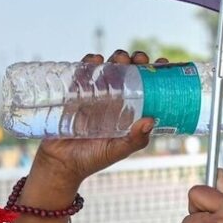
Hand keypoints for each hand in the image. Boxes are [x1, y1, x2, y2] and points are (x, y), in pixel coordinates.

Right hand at [32, 50, 166, 185]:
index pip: (145, 87)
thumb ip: (135, 140)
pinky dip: (89, 62)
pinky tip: (96, 60)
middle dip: (135, 60)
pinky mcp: (75, 92)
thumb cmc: (91, 158)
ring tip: (119, 59)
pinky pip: (83, 72)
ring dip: (116, 59)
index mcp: (128, 111)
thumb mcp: (117, 150)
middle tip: (138, 59)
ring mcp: (94, 94)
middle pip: (128, 72)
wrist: (60, 163)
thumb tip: (150, 121)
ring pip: (108, 68)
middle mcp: (113, 99)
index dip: (154, 73)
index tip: (162, 62)